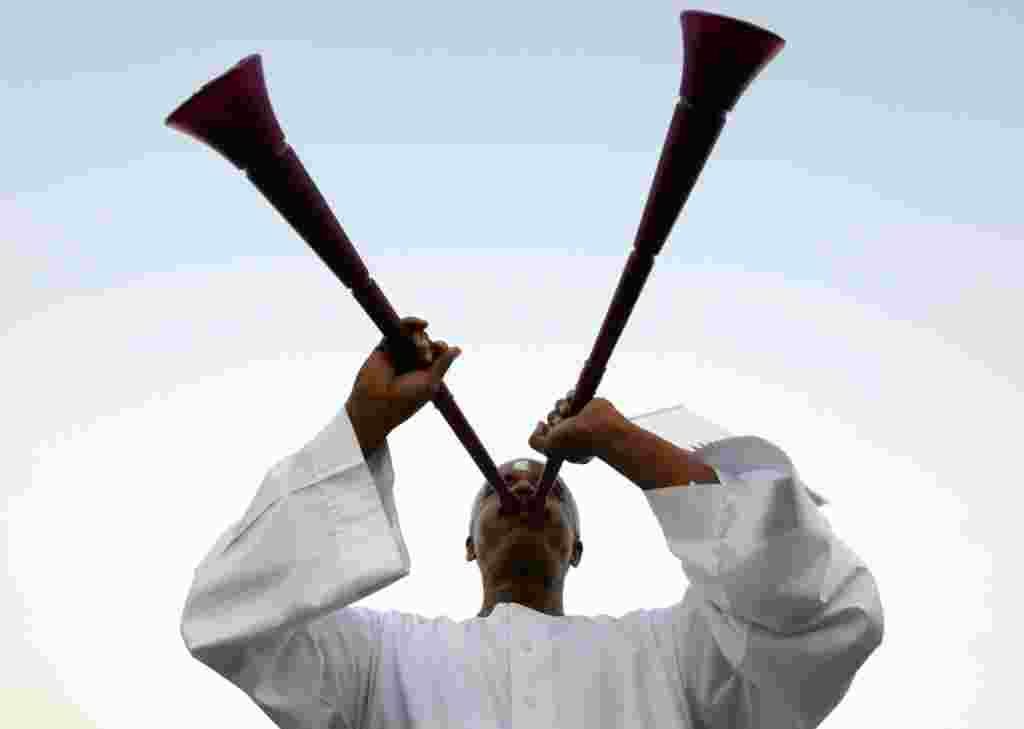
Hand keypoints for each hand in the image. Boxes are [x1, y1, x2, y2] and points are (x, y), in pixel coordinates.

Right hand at [346, 317, 461, 450]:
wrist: (376, 402)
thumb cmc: (406, 398)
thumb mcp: (430, 382)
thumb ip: (443, 363)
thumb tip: (458, 348)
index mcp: (425, 372)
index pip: (438, 352)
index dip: (440, 347)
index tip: (440, 349)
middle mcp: (412, 361)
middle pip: (428, 341)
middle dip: (428, 345)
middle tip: (423, 358)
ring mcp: (399, 353)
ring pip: (415, 335)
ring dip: (420, 338)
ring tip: (418, 348)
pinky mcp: (386, 345)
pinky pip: (400, 328)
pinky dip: (411, 322)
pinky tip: (423, 323)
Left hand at [528, 390, 627, 464]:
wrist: (601, 428)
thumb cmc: (577, 441)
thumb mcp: (549, 447)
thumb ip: (535, 441)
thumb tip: (540, 424)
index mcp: (566, 444)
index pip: (548, 433)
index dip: (547, 430)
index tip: (552, 432)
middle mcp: (573, 431)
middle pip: (552, 417)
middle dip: (554, 417)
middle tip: (562, 422)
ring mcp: (580, 417)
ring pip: (559, 405)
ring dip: (560, 406)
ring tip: (568, 412)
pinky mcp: (586, 403)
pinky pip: (570, 395)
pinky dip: (570, 396)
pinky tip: (576, 403)